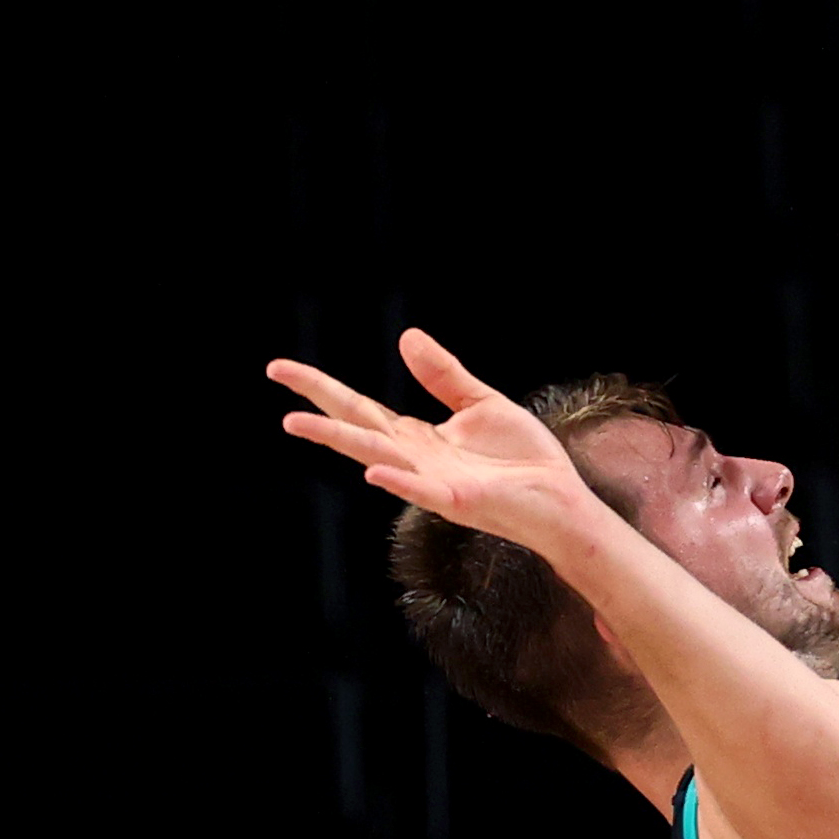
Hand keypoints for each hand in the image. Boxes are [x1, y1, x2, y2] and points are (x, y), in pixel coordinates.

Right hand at [269, 329, 607, 560]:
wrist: (563, 501)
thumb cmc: (524, 460)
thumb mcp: (481, 405)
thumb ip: (444, 376)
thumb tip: (406, 336)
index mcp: (417, 439)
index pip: (357, 409)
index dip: (321, 388)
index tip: (280, 369)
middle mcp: (415, 461)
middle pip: (355, 426)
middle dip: (315, 403)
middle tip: (276, 374)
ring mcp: (433, 483)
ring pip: (377, 457)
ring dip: (339, 440)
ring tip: (294, 422)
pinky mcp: (460, 501)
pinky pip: (423, 492)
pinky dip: (399, 482)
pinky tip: (375, 472)